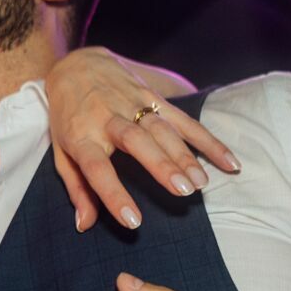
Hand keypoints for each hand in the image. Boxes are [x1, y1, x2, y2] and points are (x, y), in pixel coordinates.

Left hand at [45, 48, 239, 231]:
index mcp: (82, 137)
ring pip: (162, 130)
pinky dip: (207, 140)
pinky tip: (227, 160)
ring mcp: (133, 105)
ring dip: (184, 156)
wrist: (76, 66)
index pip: (97, 169)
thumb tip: (85, 224)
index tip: (134, 221)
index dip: (114, 194)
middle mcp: (108, 119)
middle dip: (161, 166)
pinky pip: (184, 119)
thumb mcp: (62, 152)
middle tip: (182, 191)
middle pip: (136, 142)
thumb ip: (77, 189)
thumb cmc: (67, 117)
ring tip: (201, 183)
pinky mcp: (153, 97)